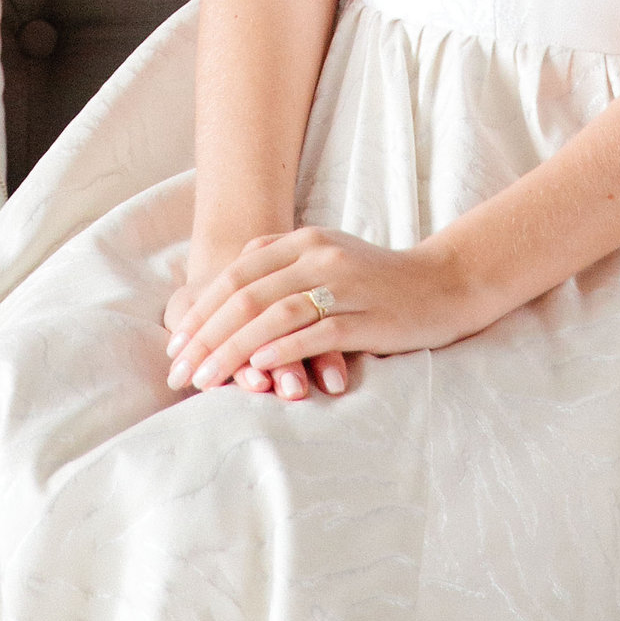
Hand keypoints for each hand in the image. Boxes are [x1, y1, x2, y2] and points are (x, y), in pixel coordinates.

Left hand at [165, 226, 484, 401]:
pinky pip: (315, 332)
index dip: (200, 312)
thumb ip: (280, 265)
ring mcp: (342, 284)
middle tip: (178, 372)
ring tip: (206, 379)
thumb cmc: (377, 281)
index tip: (175, 347)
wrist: (444, 284)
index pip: (235, 275)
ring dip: (232, 349)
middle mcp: (318, 255)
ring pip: (272, 314)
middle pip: (245, 295)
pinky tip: (258, 369)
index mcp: (302, 241)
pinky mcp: (365, 315)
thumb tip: (227, 289)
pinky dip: (282, 350)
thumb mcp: (326, 260)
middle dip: (204, 336)